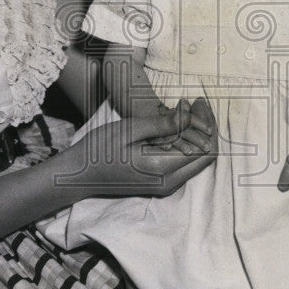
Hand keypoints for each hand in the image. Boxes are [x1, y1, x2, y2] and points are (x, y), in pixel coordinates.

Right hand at [76, 102, 217, 196]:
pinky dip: (187, 143)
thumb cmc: (99, 150)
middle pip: (206, 156)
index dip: (207, 122)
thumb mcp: (129, 129)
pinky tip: (177, 126)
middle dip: (206, 127)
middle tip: (195, 103)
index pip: (205, 148)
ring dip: (198, 135)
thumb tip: (188, 113)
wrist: (80, 175)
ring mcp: (167, 186)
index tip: (197, 102)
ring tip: (187, 111)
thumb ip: (162, 124)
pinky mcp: (162, 184)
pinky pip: (185, 163)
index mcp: (163, 169)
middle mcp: (170, 183)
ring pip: (197, 160)